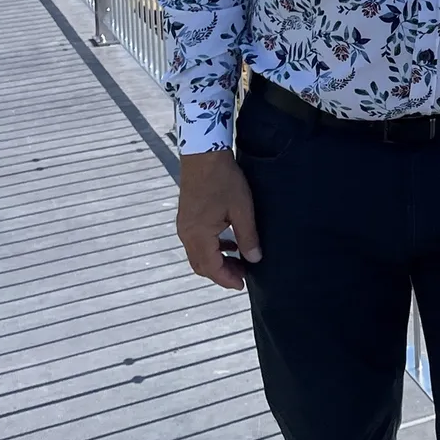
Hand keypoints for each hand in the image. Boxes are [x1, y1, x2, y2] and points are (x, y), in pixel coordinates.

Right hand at [176, 150, 260, 290]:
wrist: (203, 155)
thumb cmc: (224, 180)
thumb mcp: (242, 209)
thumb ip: (248, 236)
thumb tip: (255, 259)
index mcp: (199, 235)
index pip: (211, 268)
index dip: (227, 279)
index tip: (243, 285)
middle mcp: (186, 234)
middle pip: (201, 265)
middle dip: (222, 273)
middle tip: (243, 274)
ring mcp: (184, 226)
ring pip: (198, 254)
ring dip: (217, 261)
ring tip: (239, 260)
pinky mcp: (186, 217)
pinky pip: (197, 242)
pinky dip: (212, 248)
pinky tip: (230, 242)